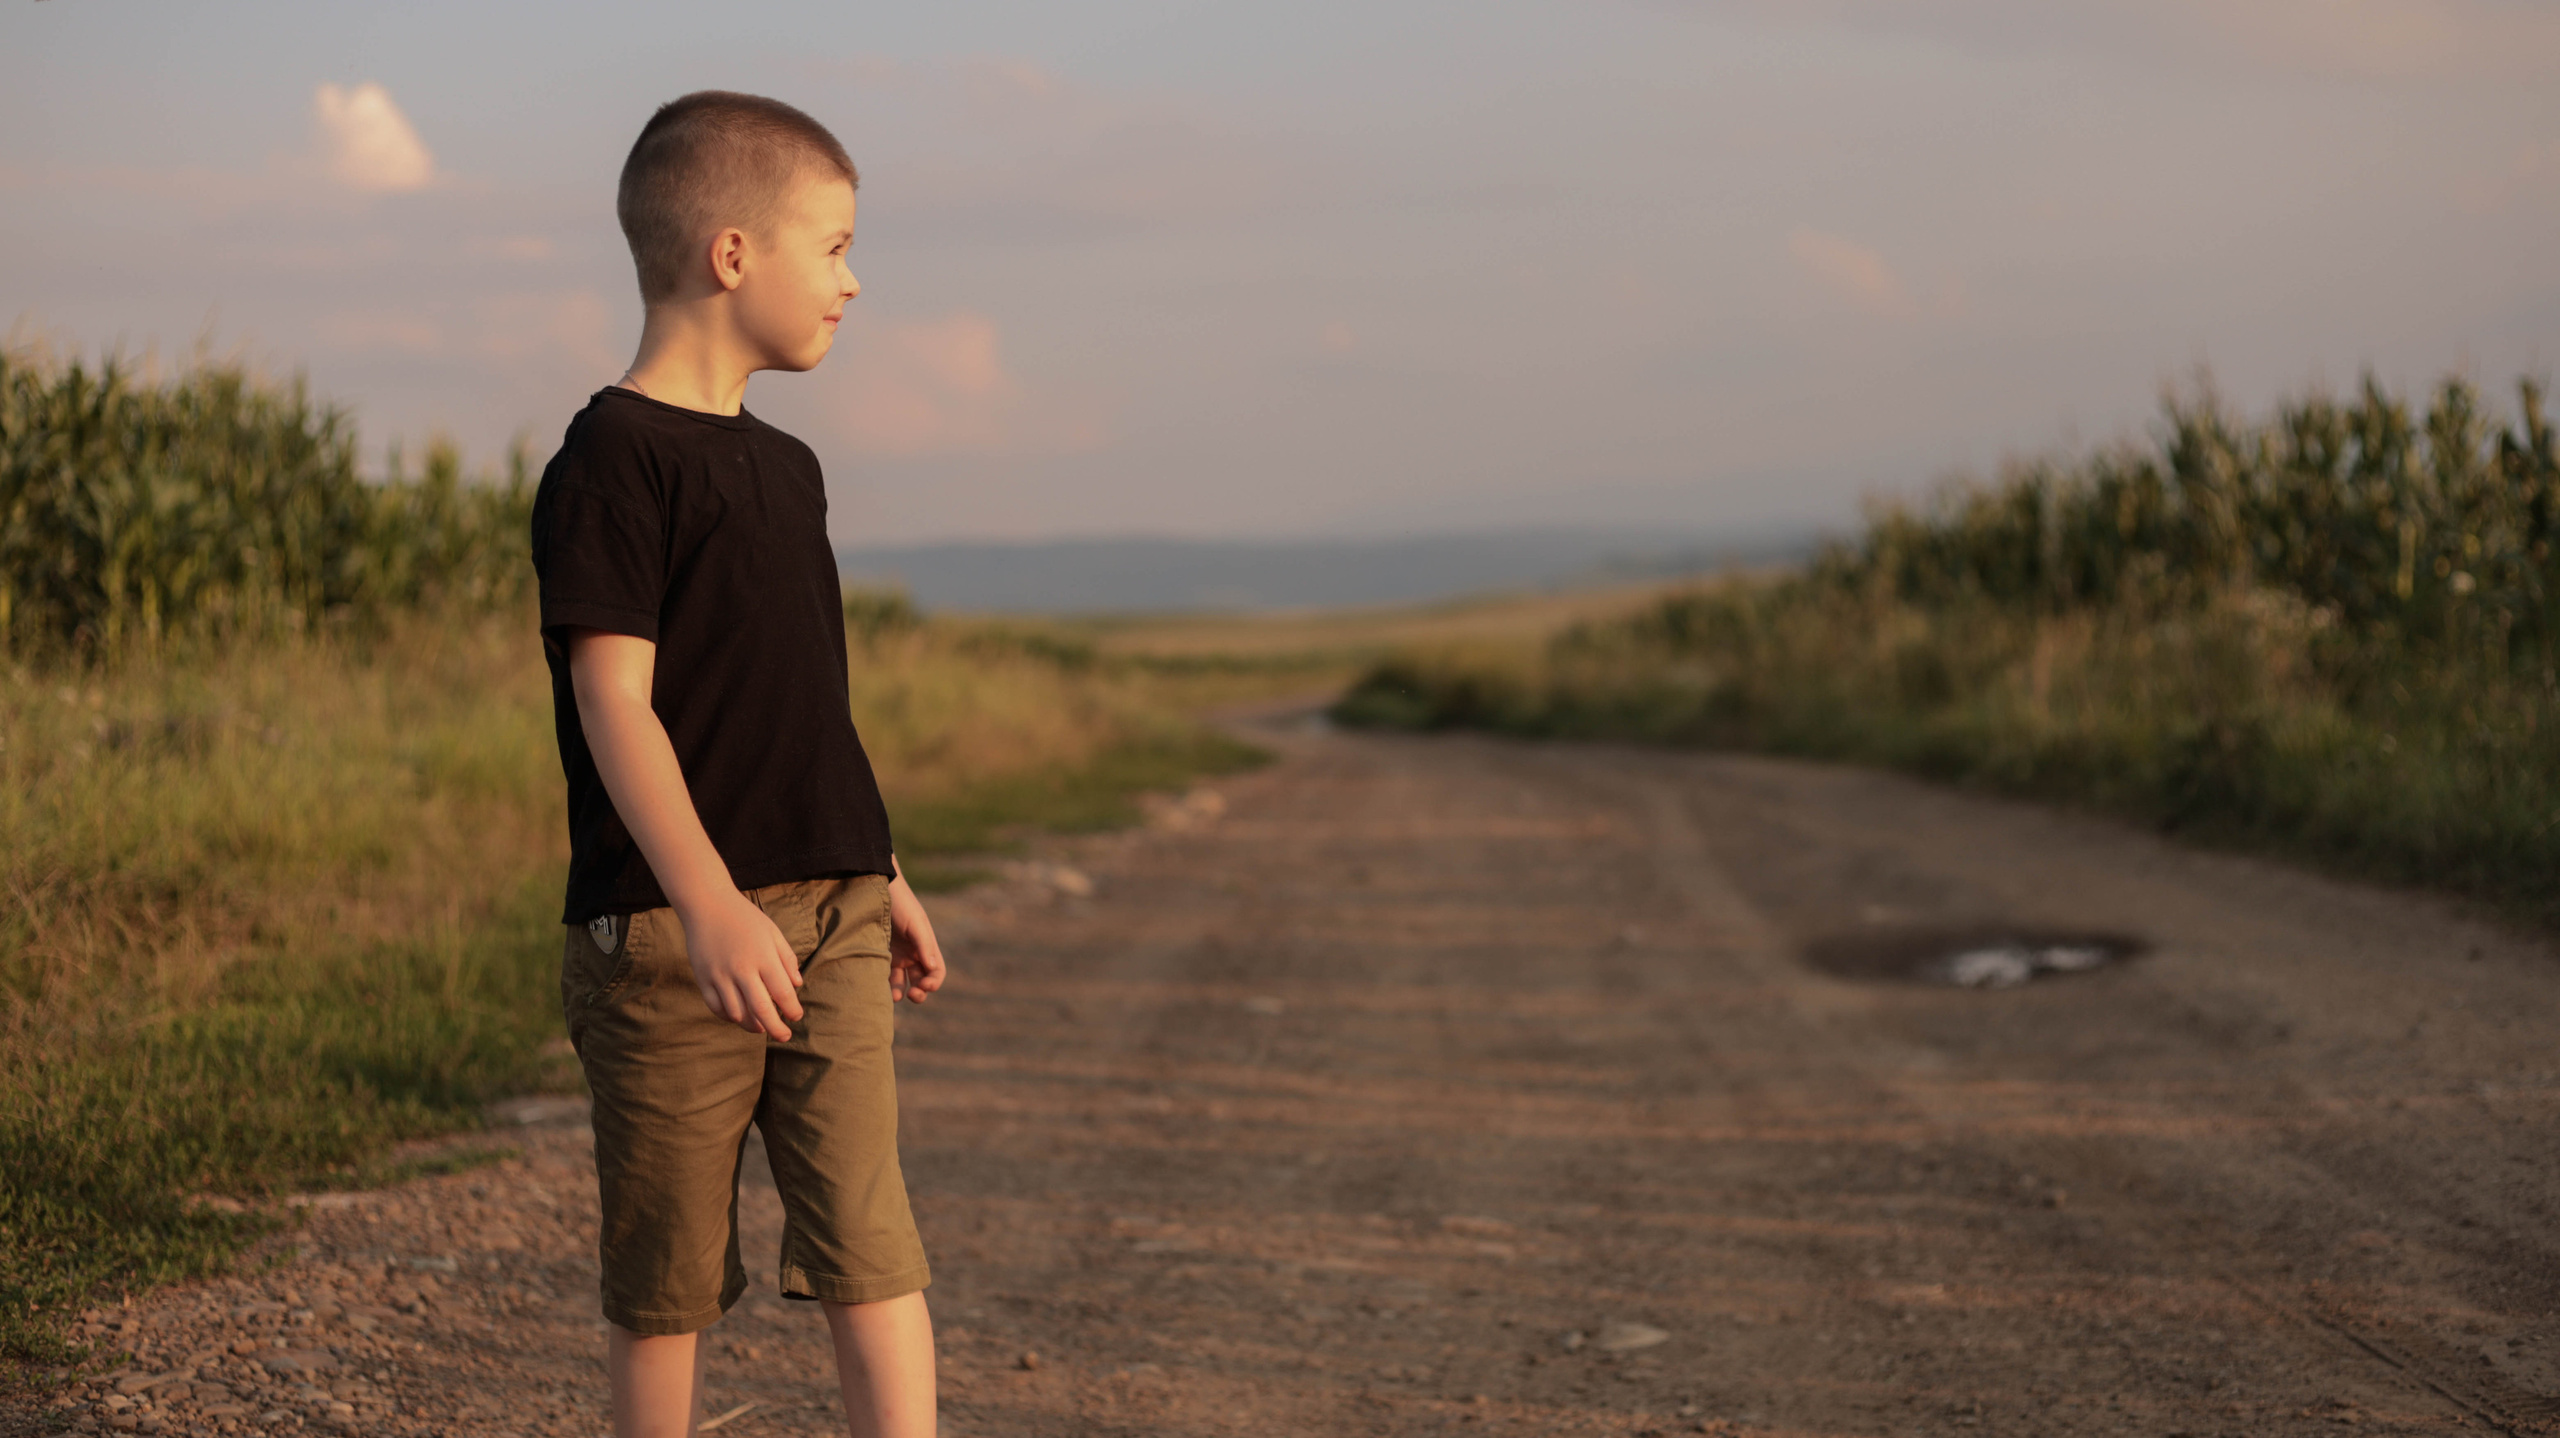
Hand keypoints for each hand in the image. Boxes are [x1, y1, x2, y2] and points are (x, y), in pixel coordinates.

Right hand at [677, 890, 805, 1040]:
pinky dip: (728, 1016)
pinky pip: (716, 1007)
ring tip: (761, 1027)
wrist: (707, 904)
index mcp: (763, 957)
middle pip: (761, 1010)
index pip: (782, 993)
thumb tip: (797, 986)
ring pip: (737, 1013)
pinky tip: (738, 1016)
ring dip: (751, 1025)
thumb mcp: (772, 932)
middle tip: (783, 1036)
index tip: (796, 1016)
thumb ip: (786, 959)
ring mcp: (719, 975)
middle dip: (775, 1028)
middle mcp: (741, 969)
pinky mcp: (702, 978)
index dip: (792, 1009)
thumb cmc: (745, 918)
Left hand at [887, 862, 946, 1003]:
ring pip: (901, 983)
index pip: (936, 973)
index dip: (933, 983)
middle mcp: (913, 955)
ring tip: (894, 997)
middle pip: (921, 982)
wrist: (876, 889)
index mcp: (926, 948)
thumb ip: (924, 945)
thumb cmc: (901, 904)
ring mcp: (895, 956)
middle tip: (913, 996)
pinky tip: (878, 987)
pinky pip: (883, 976)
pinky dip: (883, 985)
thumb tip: (932, 970)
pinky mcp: (877, 956)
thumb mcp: (915, 923)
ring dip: (900, 993)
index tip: (923, 985)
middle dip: (920, 993)